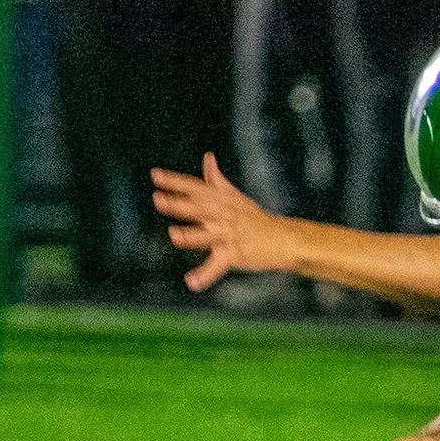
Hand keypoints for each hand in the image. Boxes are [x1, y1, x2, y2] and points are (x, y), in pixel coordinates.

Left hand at [150, 154, 286, 292]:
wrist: (284, 238)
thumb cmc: (256, 218)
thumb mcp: (235, 196)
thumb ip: (216, 180)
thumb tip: (208, 158)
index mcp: (221, 201)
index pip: (195, 188)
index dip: (175, 182)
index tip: (155, 175)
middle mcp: (224, 215)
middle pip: (198, 208)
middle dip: (179, 204)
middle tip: (158, 199)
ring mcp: (230, 234)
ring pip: (208, 235)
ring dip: (191, 235)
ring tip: (174, 236)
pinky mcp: (236, 253)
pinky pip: (218, 265)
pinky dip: (205, 275)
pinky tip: (191, 282)